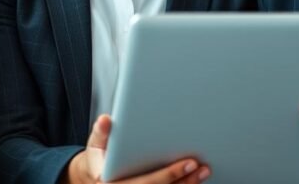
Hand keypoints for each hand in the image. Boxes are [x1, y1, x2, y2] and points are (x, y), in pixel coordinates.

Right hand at [64, 115, 210, 183]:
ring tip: (203, 171)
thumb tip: (106, 119)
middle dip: (183, 179)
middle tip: (199, 165)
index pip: (146, 182)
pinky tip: (193, 179)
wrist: (95, 177)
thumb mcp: (96, 143)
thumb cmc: (99, 157)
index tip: (188, 163)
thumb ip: (101, 132)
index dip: (170, 174)